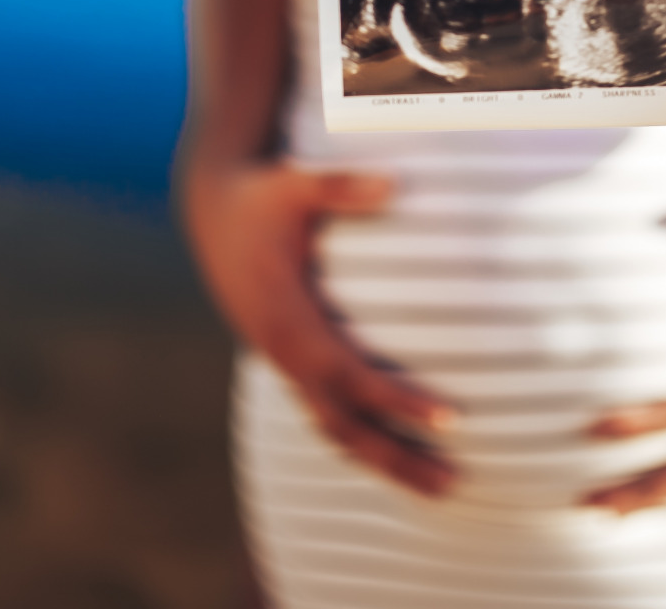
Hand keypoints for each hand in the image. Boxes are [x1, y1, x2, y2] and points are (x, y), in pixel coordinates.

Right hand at [183, 160, 457, 495]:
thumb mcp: (290, 181)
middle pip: (342, 423)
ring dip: (383, 457)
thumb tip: (392, 183)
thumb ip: (338, 185)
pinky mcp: (290, 357)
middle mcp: (283, 351)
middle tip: (453, 484)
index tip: (450, 419)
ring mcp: (285, 360)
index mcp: (285, 319)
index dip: (398, 400)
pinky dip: (361, 435)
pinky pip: (327, 410)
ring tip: (438, 484)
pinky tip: (398, 448)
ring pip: (334, 425)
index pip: (349, 374)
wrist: (212, 207)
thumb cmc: (259, 193)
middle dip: (395, 457)